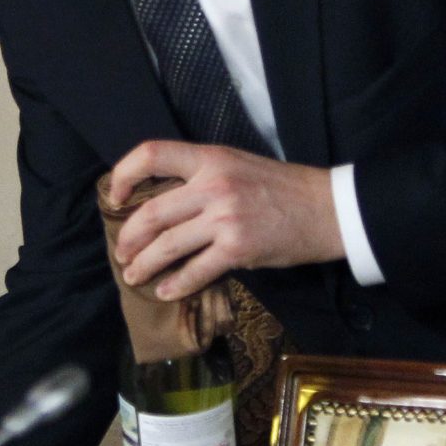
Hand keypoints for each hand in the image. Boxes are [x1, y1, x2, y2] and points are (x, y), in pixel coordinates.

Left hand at [108, 141, 341, 298]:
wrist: (330, 209)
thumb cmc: (282, 187)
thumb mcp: (236, 165)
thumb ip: (199, 176)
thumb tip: (160, 200)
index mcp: (209, 159)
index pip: (152, 153)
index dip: (124, 174)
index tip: (115, 196)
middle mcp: (213, 186)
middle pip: (152, 212)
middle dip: (129, 237)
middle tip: (121, 252)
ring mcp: (225, 218)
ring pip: (168, 244)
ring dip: (144, 263)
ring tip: (133, 275)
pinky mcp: (238, 248)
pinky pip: (197, 270)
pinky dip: (177, 284)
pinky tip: (165, 291)